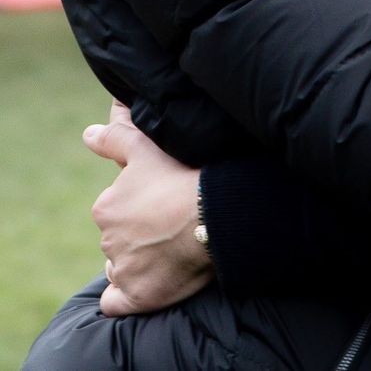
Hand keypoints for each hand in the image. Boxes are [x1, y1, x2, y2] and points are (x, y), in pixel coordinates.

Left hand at [83, 99, 212, 315]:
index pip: (114, 212)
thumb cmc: (183, 174)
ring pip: (121, 268)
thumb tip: (88, 134)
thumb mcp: (146, 148)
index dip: (138, 208)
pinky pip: (118, 302)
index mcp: (105, 207)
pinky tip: (146, 282)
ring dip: (137, 262)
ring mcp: (123, 271)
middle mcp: (108, 240)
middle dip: (138, 234)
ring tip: (170, 249)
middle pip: (118, 240)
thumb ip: (115, 139)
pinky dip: (127, 295)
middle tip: (171, 225)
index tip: (162, 203)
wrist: (216, 212)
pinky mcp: (138, 296)